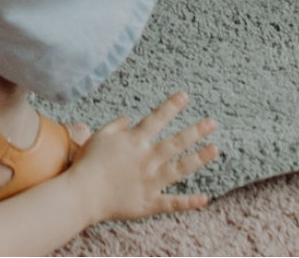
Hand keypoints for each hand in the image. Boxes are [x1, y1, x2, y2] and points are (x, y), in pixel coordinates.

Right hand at [68, 93, 217, 223]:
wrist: (83, 194)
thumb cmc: (87, 163)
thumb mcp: (98, 137)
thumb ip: (115, 126)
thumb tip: (130, 119)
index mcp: (135, 142)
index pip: (157, 119)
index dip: (171, 106)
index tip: (185, 96)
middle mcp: (147, 159)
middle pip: (176, 142)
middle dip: (196, 131)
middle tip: (212, 123)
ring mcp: (151, 182)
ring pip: (180, 169)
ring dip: (199, 158)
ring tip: (215, 149)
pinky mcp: (150, 202)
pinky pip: (173, 202)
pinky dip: (189, 202)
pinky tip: (204, 199)